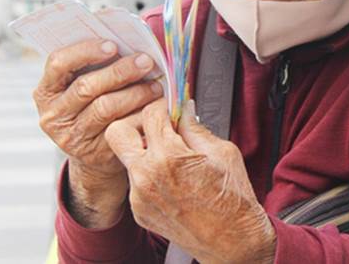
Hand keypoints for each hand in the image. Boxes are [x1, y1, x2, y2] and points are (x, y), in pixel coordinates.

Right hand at [32, 39, 162, 225]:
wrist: (94, 150)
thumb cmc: (93, 103)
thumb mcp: (83, 83)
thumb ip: (92, 63)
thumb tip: (123, 34)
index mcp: (46, 91)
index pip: (58, 63)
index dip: (85, 51)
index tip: (113, 45)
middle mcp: (53, 115)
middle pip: (87, 87)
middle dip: (120, 71)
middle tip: (146, 61)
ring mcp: (71, 136)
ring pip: (105, 108)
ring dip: (136, 93)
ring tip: (156, 85)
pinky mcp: (93, 152)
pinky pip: (121, 128)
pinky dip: (141, 114)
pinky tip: (155, 106)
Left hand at [105, 98, 275, 263]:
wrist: (231, 241)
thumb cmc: (232, 200)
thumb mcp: (222, 152)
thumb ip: (195, 127)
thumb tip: (184, 110)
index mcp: (169, 157)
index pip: (150, 113)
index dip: (163, 106)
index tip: (170, 109)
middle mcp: (147, 176)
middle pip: (117, 132)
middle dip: (135, 123)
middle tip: (156, 126)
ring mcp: (139, 197)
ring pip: (126, 158)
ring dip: (144, 151)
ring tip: (172, 157)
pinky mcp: (139, 211)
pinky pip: (135, 181)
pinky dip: (149, 174)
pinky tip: (172, 179)